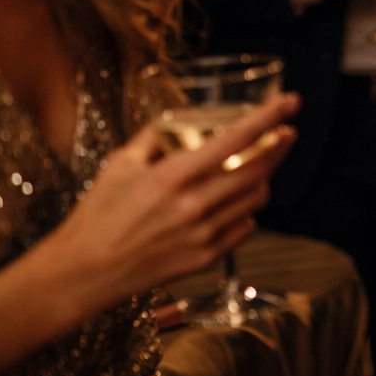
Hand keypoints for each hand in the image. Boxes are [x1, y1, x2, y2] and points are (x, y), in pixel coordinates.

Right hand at [48, 93, 299, 306]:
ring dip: (263, 179)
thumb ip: (154, 138)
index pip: (235, 139)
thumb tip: (179, 120)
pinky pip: (245, 227)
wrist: (84, 272)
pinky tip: (233, 203)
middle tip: (286, 132)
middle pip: (259, 169)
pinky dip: (246, 211)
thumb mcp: (120, 164)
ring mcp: (204, 235)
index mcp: (173, 176)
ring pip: (256, 199)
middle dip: (279, 146)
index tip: (290, 102)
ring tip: (255, 168)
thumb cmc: (98, 215)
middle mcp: (195, 205)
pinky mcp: (206, 258)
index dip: (268, 117)